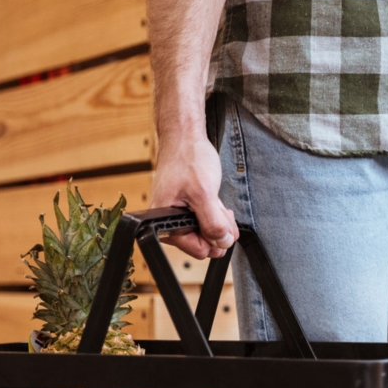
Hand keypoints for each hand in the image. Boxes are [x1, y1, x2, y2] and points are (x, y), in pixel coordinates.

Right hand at [150, 131, 239, 258]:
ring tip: (216, 201)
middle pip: (204, 244)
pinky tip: (215, 201)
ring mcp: (180, 217)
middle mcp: (169, 223)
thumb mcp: (204, 193)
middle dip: (219, 229)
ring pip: (209, 233)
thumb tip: (223, 243)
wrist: (185, 137)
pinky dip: (216, 214)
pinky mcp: (188, 210)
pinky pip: (207, 222)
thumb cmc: (187, 158)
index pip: (197, 250)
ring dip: (219, 221)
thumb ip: (213, 222)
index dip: (215, 239)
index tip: (222, 223)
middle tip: (220, 209)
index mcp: (165, 222)